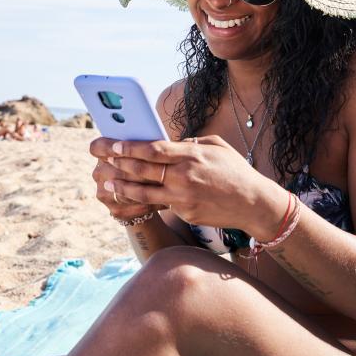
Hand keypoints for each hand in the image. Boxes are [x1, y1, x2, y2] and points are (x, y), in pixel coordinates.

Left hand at [89, 135, 278, 230]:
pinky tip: (129, 196)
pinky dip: (142, 200)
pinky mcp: (185, 213)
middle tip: (102, 158)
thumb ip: (190, 144)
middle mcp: (184, 176)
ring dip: (122, 186)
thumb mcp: (216, 147)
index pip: (153, 149)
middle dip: (119, 162)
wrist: (253, 203)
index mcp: (192, 155)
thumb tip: (169, 142)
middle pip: (143, 169)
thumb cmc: (235, 171)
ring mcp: (183, 198)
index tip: (114, 144)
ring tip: (107, 182)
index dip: (130, 147)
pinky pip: (159, 205)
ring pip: (144, 191)